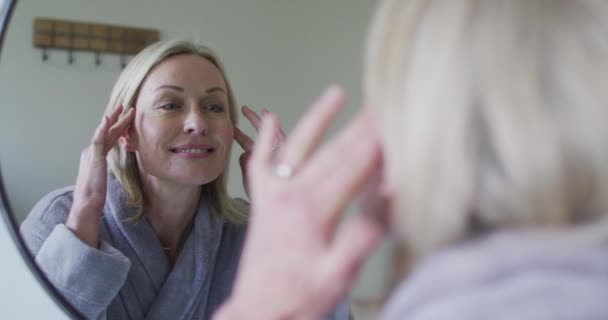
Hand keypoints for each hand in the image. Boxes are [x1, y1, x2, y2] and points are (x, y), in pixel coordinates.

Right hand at [66, 105, 134, 247]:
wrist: (86, 203)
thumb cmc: (95, 194)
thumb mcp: (103, 177)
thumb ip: (106, 168)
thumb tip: (111, 166)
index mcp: (95, 156)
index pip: (109, 138)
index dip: (117, 127)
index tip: (126, 118)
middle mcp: (92, 151)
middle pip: (107, 132)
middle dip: (117, 118)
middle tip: (125, 106)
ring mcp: (91, 153)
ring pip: (105, 132)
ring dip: (114, 119)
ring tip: (123, 108)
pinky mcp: (93, 157)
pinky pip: (98, 140)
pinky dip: (102, 129)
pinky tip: (107, 120)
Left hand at [216, 86, 386, 319]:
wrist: (258, 313)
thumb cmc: (297, 300)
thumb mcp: (335, 279)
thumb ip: (358, 241)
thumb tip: (382, 209)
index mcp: (313, 211)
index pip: (354, 168)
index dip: (378, 144)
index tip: (394, 121)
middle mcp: (291, 195)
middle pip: (334, 152)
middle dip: (360, 126)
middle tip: (379, 103)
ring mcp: (274, 195)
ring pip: (299, 148)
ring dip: (318, 119)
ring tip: (335, 94)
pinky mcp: (263, 203)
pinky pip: (260, 164)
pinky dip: (265, 140)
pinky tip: (270, 119)